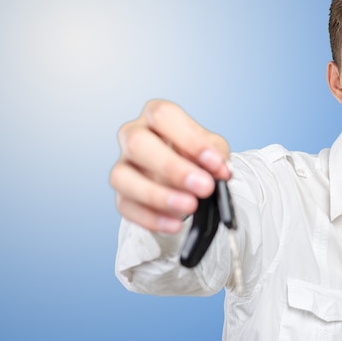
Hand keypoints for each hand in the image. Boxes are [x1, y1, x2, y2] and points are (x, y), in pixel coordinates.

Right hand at [110, 100, 230, 232]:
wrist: (189, 181)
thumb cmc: (198, 157)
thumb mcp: (213, 149)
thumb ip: (217, 154)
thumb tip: (219, 170)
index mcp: (156, 116)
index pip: (164, 116)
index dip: (190, 139)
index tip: (214, 163)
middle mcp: (133, 136)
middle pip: (138, 143)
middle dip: (172, 167)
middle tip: (204, 187)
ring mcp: (124, 166)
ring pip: (123, 177)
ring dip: (158, 195)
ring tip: (190, 207)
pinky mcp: (122, 195)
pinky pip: (126, 207)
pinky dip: (152, 218)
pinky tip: (175, 224)